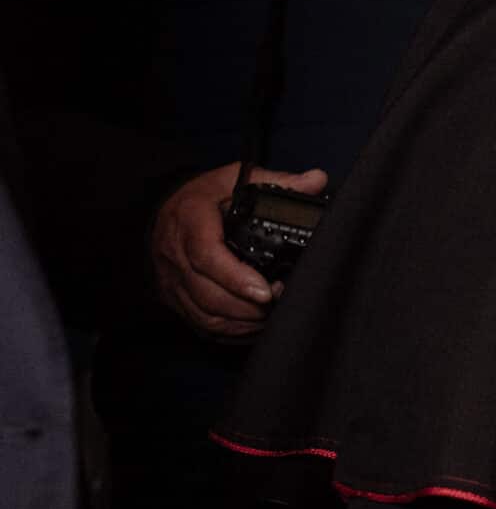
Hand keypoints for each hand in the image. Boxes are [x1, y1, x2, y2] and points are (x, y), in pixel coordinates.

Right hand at [149, 162, 326, 337]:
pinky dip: (229, 329)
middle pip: (208, 292)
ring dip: (240, 320)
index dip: (236, 278)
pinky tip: (253, 324)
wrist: (165, 212)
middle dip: (246, 305)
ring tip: (271, 314)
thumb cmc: (203, 197)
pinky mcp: (175, 298)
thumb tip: (317, 180)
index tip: (265, 290)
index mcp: (190, 222)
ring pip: (204, 313)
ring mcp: (172, 280)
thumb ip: (277, 180)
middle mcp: (175, 255)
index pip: (206, 255)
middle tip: (279, 302)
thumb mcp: (235, 179)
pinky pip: (200, 322)